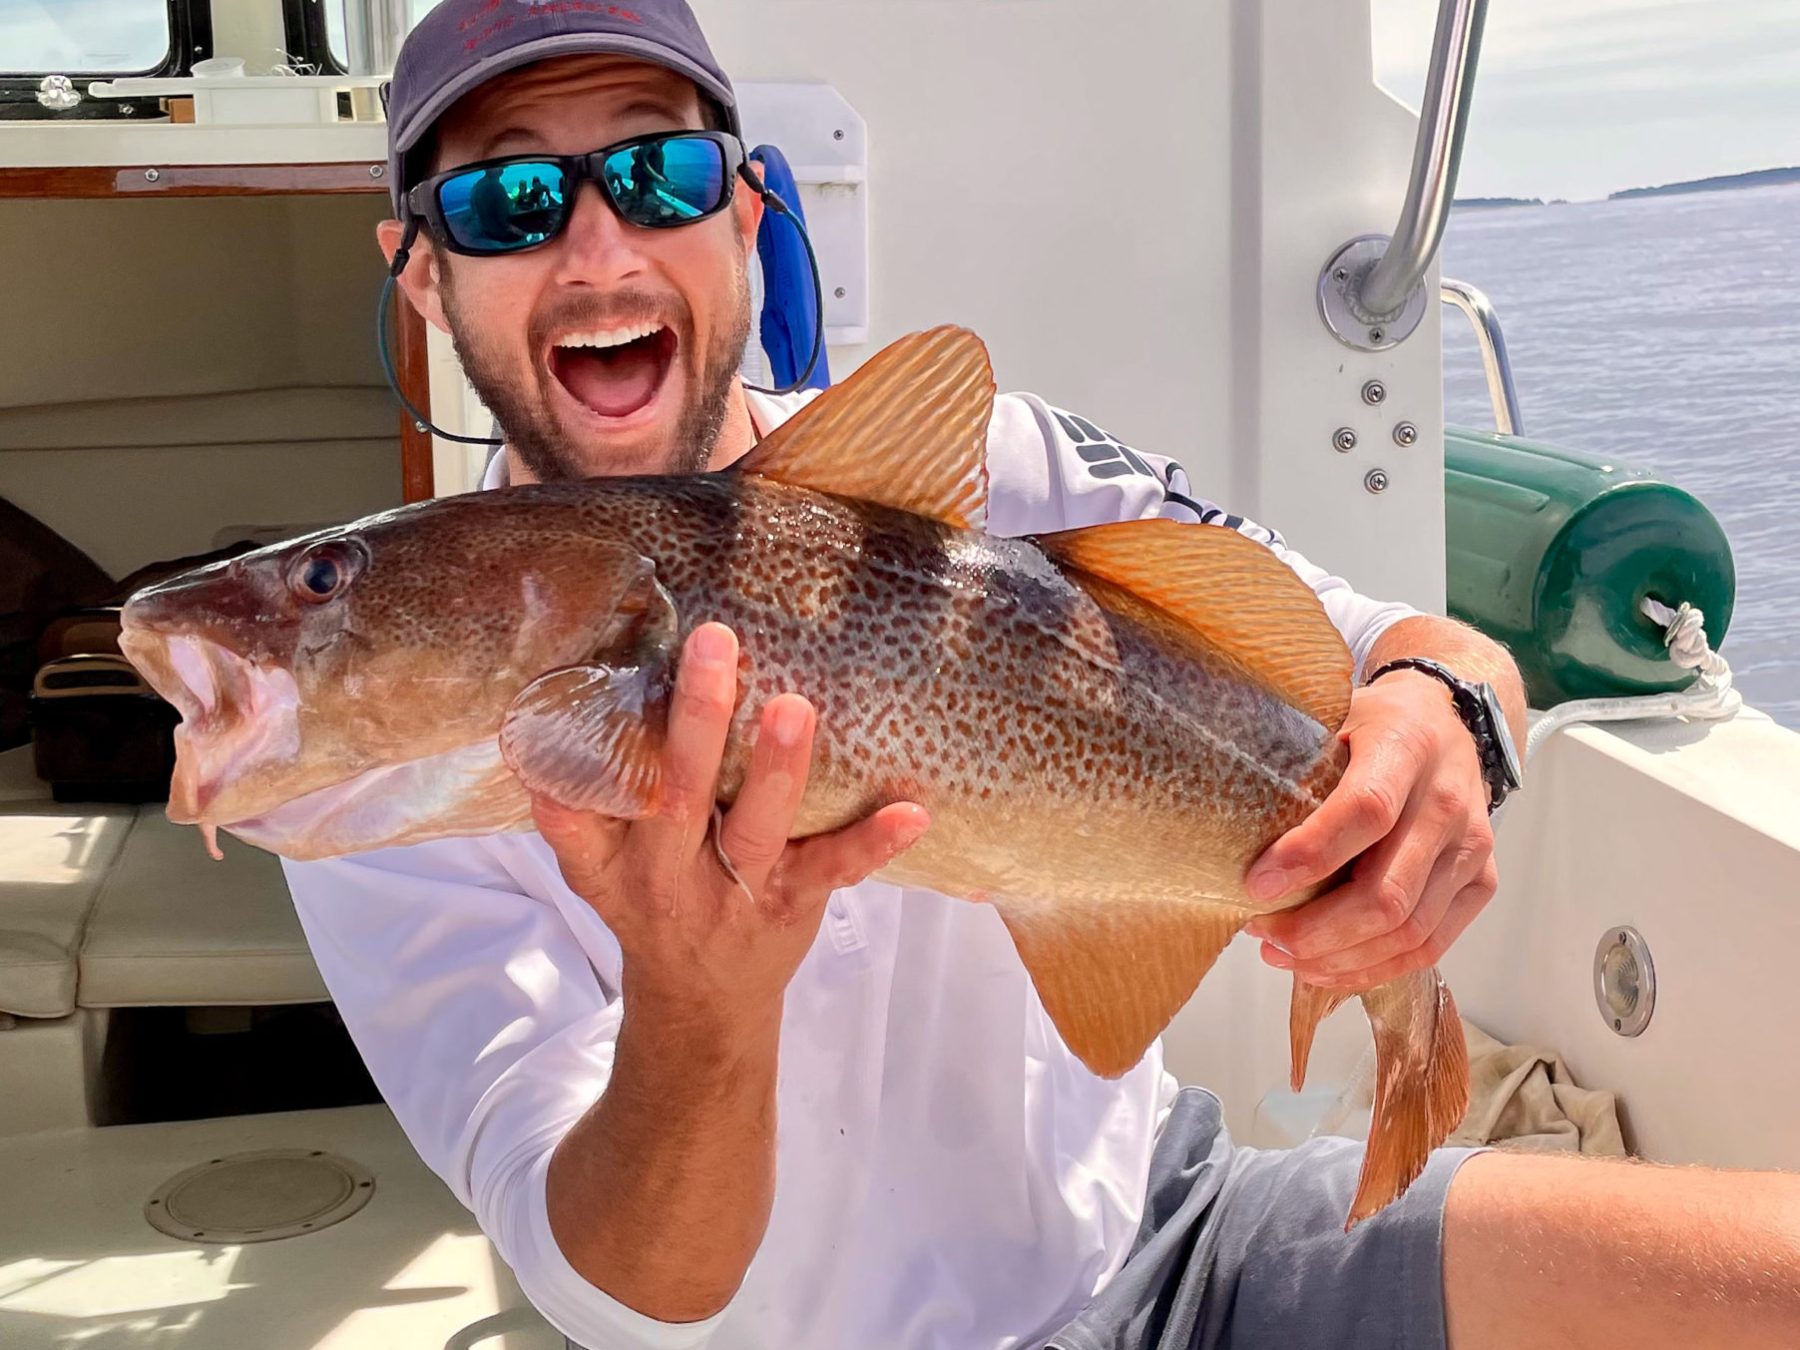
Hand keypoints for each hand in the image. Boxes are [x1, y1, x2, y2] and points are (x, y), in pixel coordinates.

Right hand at [532, 622, 929, 1028]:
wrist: (701, 1003)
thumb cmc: (652, 904)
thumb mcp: (595, 872)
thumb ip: (575, 812)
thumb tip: (541, 731)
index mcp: (614, 862)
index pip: (581, 816)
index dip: (575, 772)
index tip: (576, 709)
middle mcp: (672, 877)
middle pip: (679, 795)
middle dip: (697, 719)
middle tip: (715, 644)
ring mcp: (738, 893)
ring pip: (757, 829)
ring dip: (778, 768)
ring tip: (795, 708)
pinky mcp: (794, 905)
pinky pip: (834, 873)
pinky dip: (873, 844)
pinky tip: (912, 813)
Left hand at [1242, 670, 1498, 988]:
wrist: (1441, 718)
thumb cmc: (1370, 725)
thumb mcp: (1330, 720)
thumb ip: (1296, 770)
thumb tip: (1232, 837)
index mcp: (1408, 746)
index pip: (1366, 811)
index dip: (1308, 856)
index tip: (1254, 885)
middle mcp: (1448, 800)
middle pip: (1387, 893)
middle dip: (1315, 929)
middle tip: (1262, 932)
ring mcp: (1472, 846)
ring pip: (1409, 931)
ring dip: (1338, 957)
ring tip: (1282, 954)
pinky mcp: (1481, 881)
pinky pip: (1431, 945)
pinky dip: (1373, 968)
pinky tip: (1324, 966)